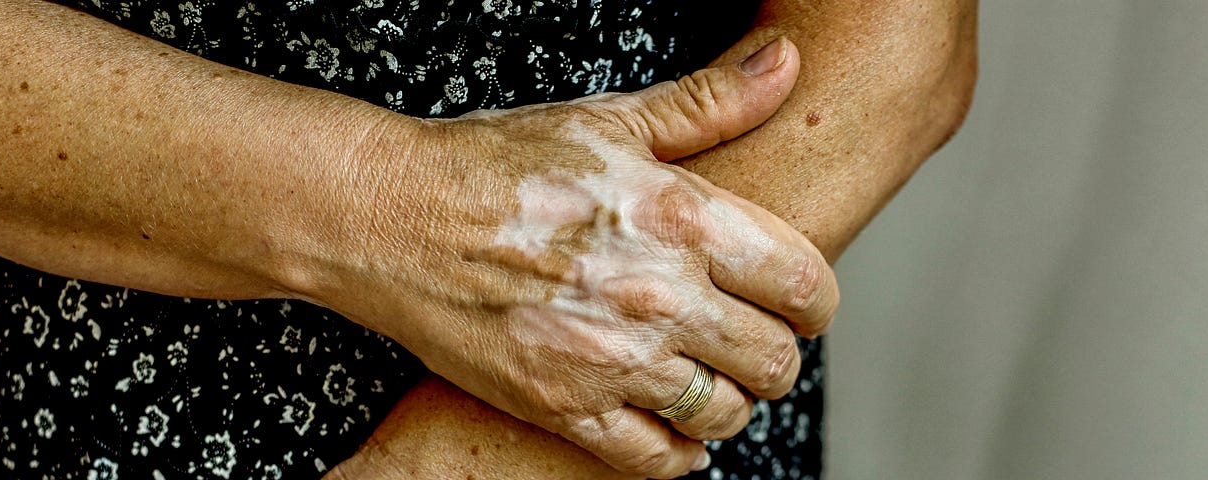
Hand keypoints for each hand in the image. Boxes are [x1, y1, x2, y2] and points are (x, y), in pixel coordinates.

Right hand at [293, 38, 837, 478]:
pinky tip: (676, 432)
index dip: (817, 301)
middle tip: (754, 342)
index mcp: (681, 219)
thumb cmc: (497, 163)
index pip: (803, 283)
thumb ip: (710, 101)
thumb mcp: (609, 120)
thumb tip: (787, 63)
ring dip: (731, 402)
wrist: (391, 219)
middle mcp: (657, 295)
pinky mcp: (563, 407)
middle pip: (774, 359)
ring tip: (711, 379)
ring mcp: (610, 359)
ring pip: (723, 414)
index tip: (800, 302)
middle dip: (777, 355)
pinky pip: (654, 459)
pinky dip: (678, 455)